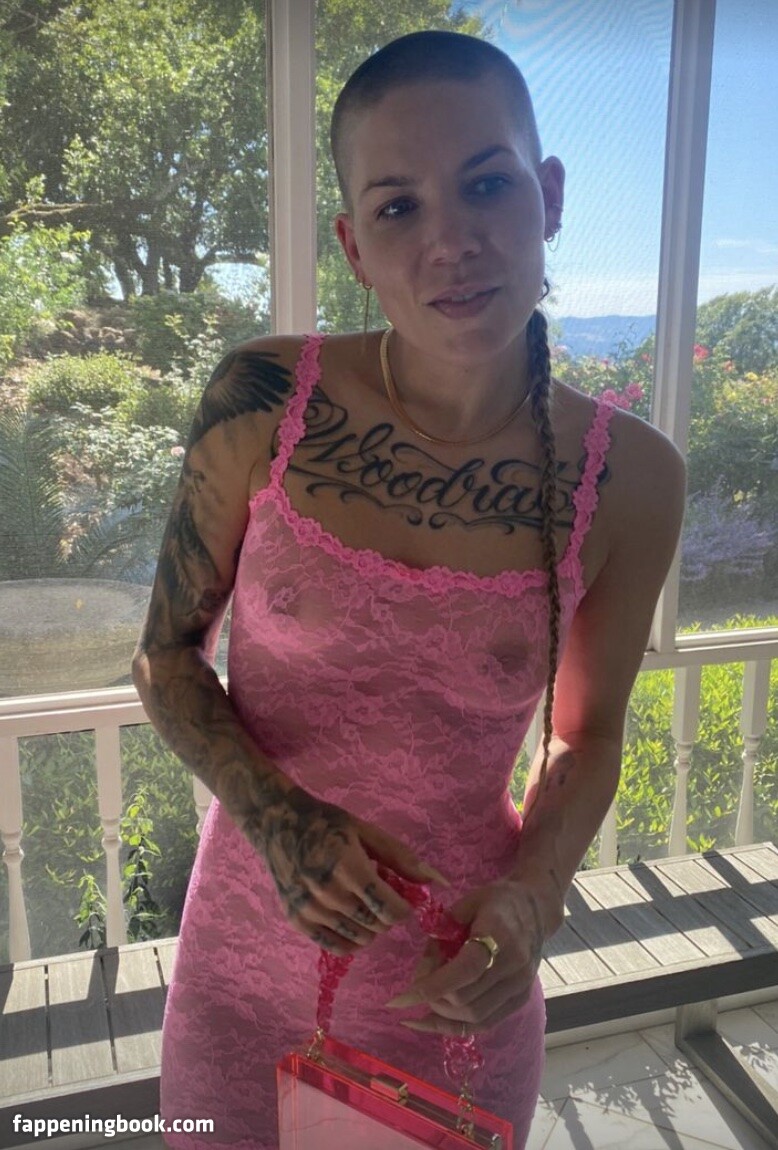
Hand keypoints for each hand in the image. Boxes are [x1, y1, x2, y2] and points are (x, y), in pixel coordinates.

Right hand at [252, 785, 448, 954]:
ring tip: (361, 901)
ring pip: (359, 939)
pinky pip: (335, 947)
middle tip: (381, 894)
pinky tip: (351, 920)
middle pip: (376, 925)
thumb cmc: (327, 824)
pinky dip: (351, 940)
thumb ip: (401, 858)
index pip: (389, 908)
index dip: (404, 907)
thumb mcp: (366, 831)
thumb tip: (438, 881)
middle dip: (388, 915)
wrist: (277, 824)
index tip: (402, 896)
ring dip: (371, 927)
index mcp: (346, 866)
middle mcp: (326, 892)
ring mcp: (309, 909)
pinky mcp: (296, 920)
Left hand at [386, 878, 546, 1034]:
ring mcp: (520, 987)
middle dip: (434, 999)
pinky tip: (436, 1020)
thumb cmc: (496, 901)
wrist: (536, 908)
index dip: (432, 986)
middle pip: (467, 999)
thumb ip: (441, 934)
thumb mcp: (465, 904)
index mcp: (499, 934)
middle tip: (416, 988)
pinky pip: (486, 1023)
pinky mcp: (520, 1000)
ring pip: (476, 1017)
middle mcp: (514, 966)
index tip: (402, 997)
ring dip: (444, 1016)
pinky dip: (458, 1026)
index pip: (465, 970)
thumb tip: (422, 973)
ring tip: (426, 1001)